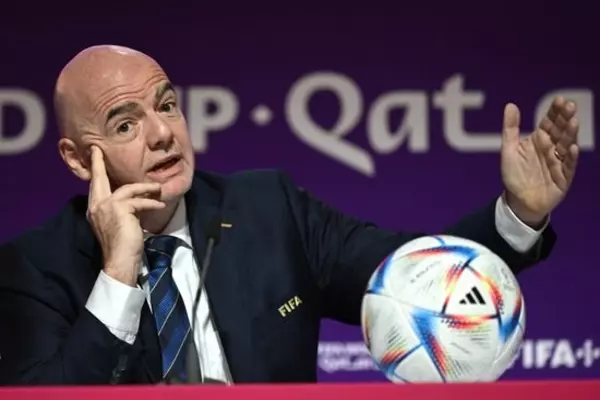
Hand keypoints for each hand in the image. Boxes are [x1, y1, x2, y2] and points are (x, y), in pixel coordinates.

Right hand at [87, 146, 164, 285]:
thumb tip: (135, 199)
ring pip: (128, 189)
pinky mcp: (121, 209)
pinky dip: (152, 203)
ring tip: (158, 189)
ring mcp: (107, 207)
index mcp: (95, 209)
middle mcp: (97, 206)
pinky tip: (160, 205)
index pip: (95, 186)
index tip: (95, 153)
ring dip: (146, 188)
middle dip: (100, 163)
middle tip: (99, 150)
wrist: (120, 262)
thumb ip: (122, 209)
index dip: (95, 169)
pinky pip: (140, 201)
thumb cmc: (123, 246)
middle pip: (100, 179)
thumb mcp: (120, 223)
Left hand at [500, 96, 578, 226]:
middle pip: (560, 131)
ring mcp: (559, 162)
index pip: (549, 122)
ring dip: (570, 134)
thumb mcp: (508, 150)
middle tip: (570, 106)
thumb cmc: (514, 174)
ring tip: (573, 122)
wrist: (517, 201)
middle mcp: (551, 149)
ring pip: (567, 146)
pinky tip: (573, 148)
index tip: (559, 99)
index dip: (554, 111)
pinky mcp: (563, 178)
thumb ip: (510, 128)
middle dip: (565, 118)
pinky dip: (571, 158)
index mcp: (539, 140)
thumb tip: (510, 105)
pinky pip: (568, 166)